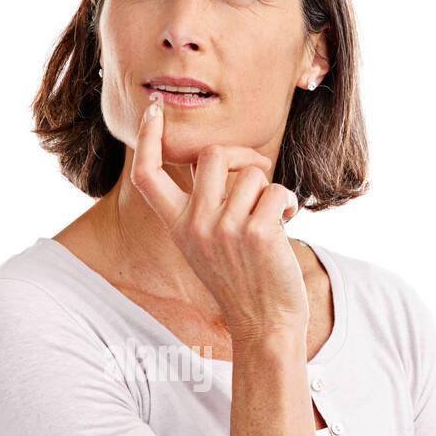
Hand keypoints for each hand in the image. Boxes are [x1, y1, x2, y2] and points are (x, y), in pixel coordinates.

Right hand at [130, 94, 308, 345]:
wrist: (264, 324)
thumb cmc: (243, 281)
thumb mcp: (207, 245)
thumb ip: (204, 207)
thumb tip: (221, 161)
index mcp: (177, 226)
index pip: (147, 176)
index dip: (147, 139)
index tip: (154, 111)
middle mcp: (195, 225)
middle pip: (210, 154)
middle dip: (242, 154)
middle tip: (259, 172)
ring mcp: (225, 229)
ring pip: (251, 173)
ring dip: (269, 189)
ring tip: (273, 216)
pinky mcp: (257, 232)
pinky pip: (276, 190)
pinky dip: (288, 202)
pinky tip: (286, 225)